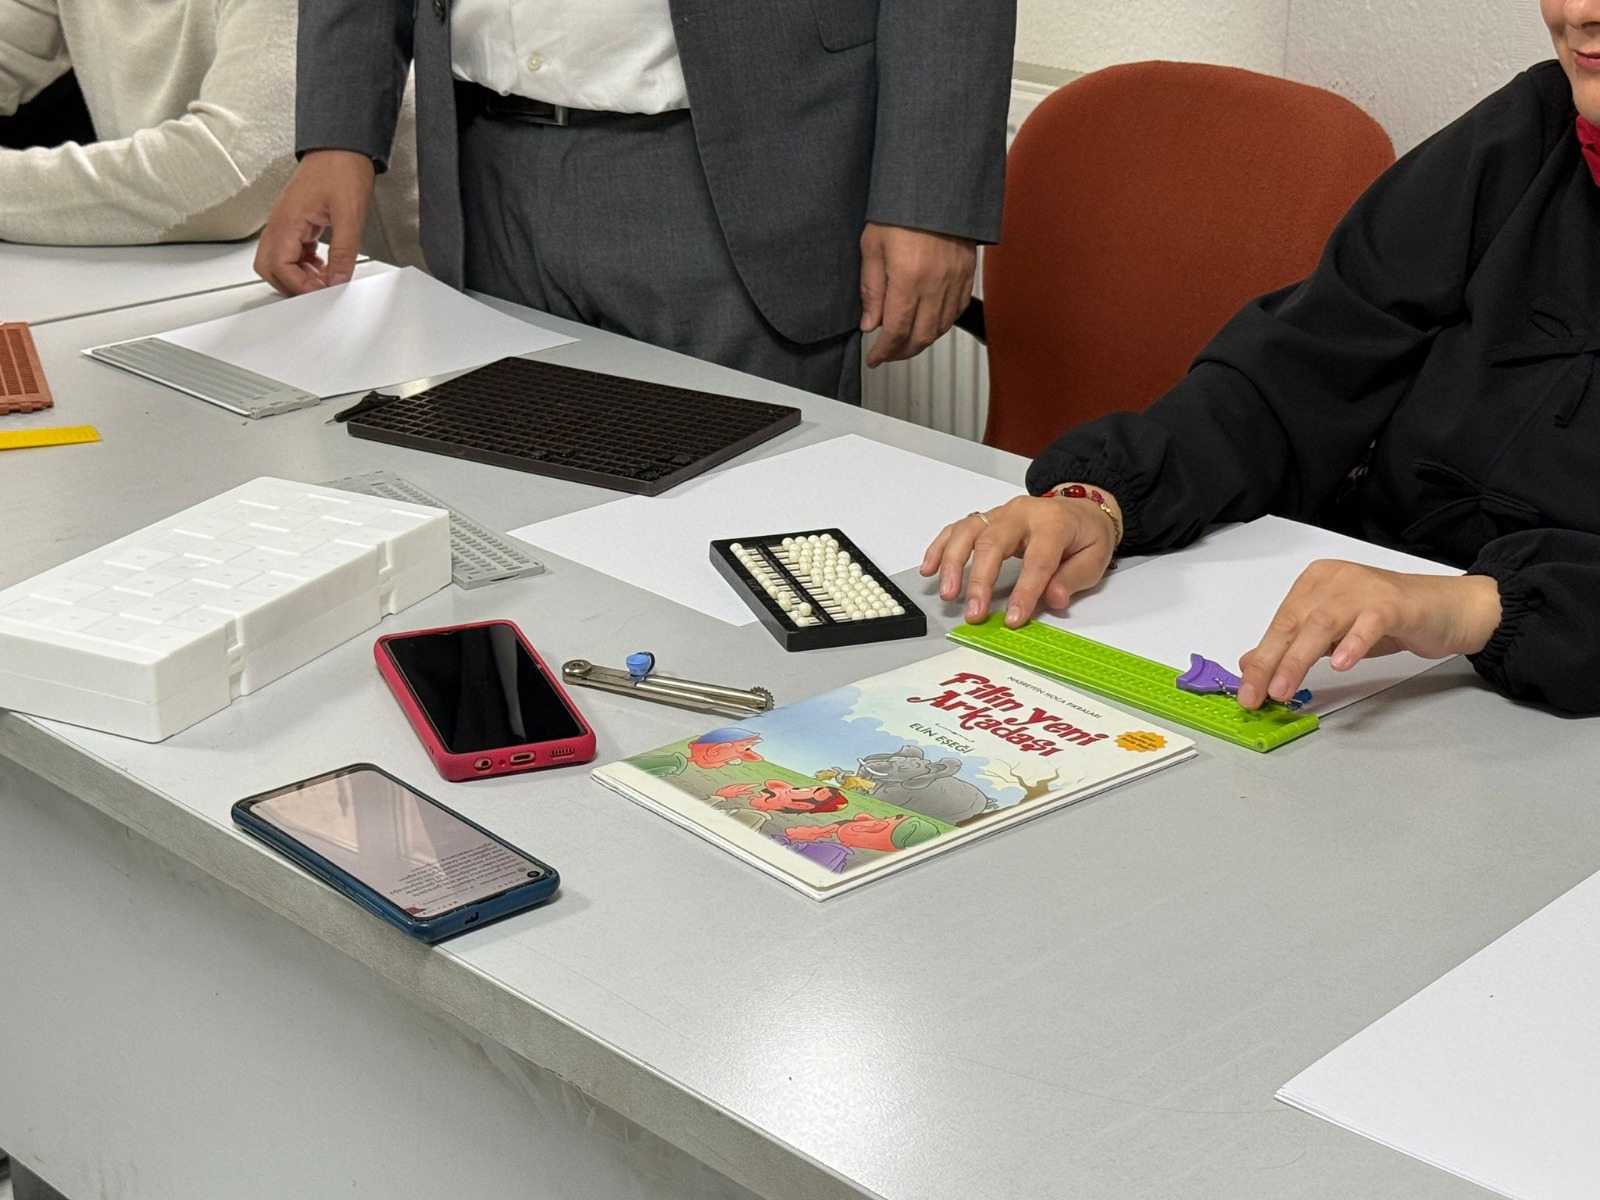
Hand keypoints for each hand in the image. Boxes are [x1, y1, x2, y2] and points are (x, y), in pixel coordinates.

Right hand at [253, 150, 376, 295]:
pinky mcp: (296, 220)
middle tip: (319, 291)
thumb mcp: (350, 214)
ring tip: (325, 279)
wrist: (343, 145)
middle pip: (269, 267)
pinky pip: (291, 250)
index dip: (299, 285)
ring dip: (298, 275)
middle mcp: (280, 222)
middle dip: (291, 285)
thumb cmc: (342, 168)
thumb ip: (344, 251)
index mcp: (287, 220)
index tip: (321, 292)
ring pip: (278, 261)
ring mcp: (286, 221)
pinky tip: (323, 266)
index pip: (278, 266)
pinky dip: (303, 264)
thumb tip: (339, 279)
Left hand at [859, 223, 976, 366]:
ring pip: (941, 328)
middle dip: (902, 353)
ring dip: (922, 341)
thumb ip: (871, 290)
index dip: (884, 351)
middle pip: (921, 337)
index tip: (874, 358)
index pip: (896, 331)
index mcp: (908, 279)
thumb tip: (870, 323)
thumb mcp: (872, 247)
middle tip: (887, 354)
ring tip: (905, 341)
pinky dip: (942, 324)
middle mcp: (935, 284)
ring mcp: (954, 280)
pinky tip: (929, 323)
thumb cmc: (901, 210)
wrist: (934, 187)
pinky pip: (957, 310)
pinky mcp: (966, 274)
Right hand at [920, 494, 1120, 626]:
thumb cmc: (1085, 536)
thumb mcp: (1095, 558)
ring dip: (953, 564)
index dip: (1024, 591)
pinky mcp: (987, 518)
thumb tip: (1052, 598)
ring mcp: (1001, 513)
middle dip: (980, 580)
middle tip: (974, 611)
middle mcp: (1022, 513)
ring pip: (969, 532)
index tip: (1013, 619)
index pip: (1037, 560)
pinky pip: (957, 529)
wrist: (1081, 508)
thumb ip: (1072, 579)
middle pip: (993, 542)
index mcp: (1053, 523)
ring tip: (947, 593)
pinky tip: (930, 569)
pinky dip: (940, 548)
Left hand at [1235, 562, 1502, 707]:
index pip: (1280, 623)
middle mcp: (1335, 580)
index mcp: (1315, 583)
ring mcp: (1364, 588)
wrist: (1448, 608)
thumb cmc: (1390, 618)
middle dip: (1271, 662)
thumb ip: (1295, 644)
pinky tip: (1340, 664)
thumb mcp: (1334, 633)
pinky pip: (1368, 623)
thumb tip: (1252, 663)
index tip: (1248, 690)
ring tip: (1285, 688)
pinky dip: (1351, 644)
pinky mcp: (1394, 603)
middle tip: (1258, 694)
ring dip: (1299, 659)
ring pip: (1322, 623)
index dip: (1261, 658)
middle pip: (1294, 622)